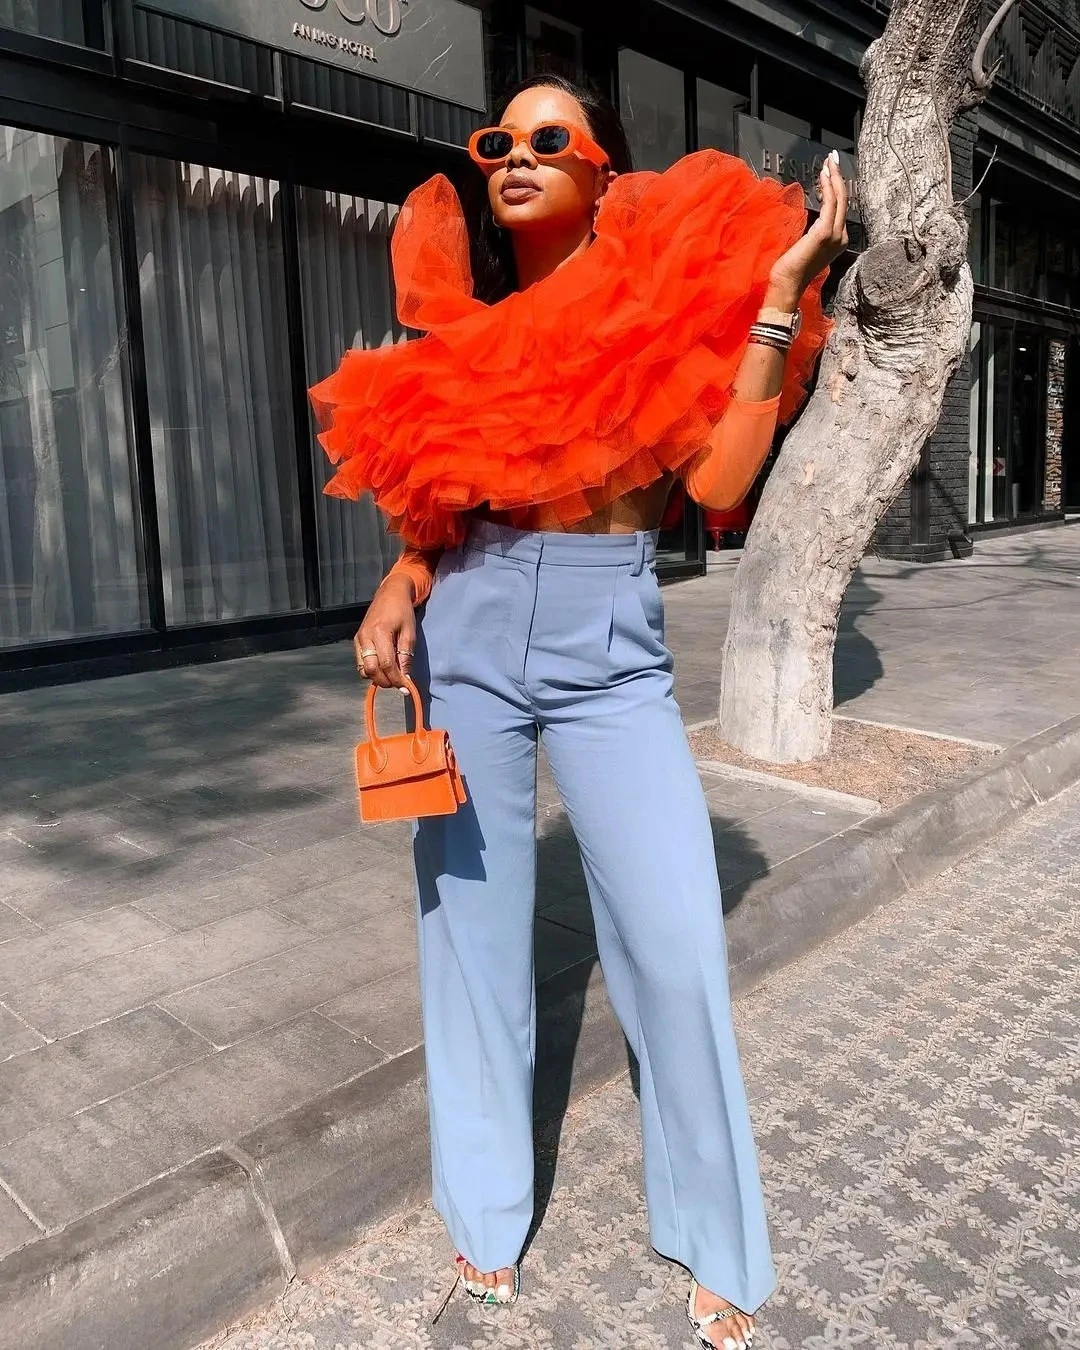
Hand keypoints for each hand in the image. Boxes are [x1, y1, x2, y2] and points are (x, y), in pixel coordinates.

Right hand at [354, 575, 415, 688]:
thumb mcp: (409, 633)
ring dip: (377, 677)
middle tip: (398, 684)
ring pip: (362, 669)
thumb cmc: (402, 611)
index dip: (396, 679)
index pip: (386, 664)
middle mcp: (365, 637)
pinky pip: (360, 663)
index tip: (406, 687)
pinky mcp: (356, 641)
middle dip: (385, 681)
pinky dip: (370, 670)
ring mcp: (358, 639)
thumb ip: (406, 656)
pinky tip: (382, 668)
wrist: (390, 594)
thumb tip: (405, 678)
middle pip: (371, 670)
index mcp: (380, 632)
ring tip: (391, 676)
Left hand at [766, 152, 848, 309]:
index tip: (829, 171)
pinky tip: (823, 177)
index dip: (835, 187)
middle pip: (844, 199)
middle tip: (832, 159)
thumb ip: (814, 232)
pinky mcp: (825, 233)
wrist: (788, 284)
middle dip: (838, 176)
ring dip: (833, 178)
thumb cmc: (791, 269)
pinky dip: (827, 187)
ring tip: (828, 163)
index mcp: (837, 239)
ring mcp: (835, 235)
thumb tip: (814, 219)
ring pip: (839, 198)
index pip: (840, 207)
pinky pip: (830, 204)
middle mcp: (840, 237)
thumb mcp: (807, 245)